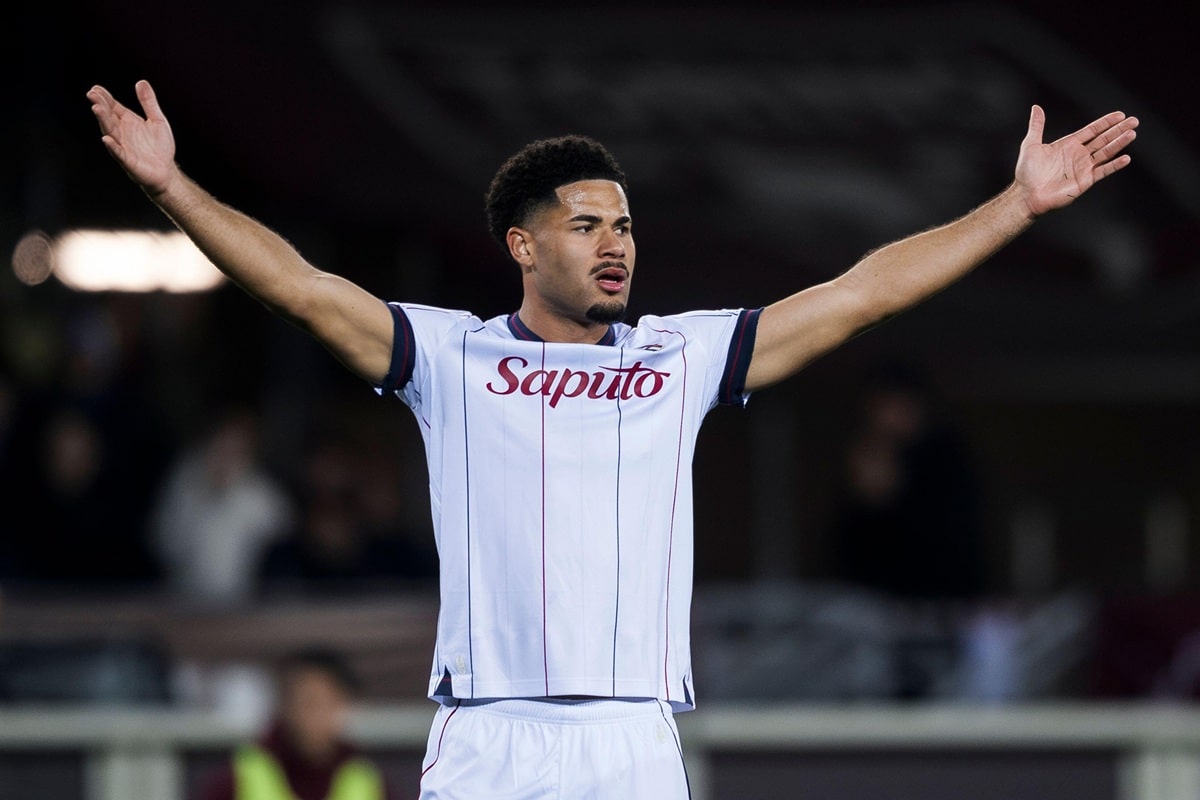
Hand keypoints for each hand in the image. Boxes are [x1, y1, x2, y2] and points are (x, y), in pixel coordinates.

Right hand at [87, 80, 178, 196]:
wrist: (166, 171)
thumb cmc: (161, 147)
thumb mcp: (157, 120)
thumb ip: (149, 102)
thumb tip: (141, 82)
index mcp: (128, 121)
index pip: (113, 107)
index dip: (105, 98)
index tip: (96, 88)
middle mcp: (122, 132)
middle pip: (108, 117)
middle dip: (101, 105)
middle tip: (92, 94)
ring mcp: (123, 146)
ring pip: (110, 132)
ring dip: (103, 121)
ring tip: (96, 109)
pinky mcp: (128, 161)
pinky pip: (118, 153)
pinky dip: (112, 146)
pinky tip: (106, 139)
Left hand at [1014, 105, 1137, 216]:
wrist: (1026, 195)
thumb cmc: (1026, 172)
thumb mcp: (1031, 144)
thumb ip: (1037, 126)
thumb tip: (1036, 107)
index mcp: (1068, 145)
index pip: (1092, 131)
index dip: (1106, 123)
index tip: (1120, 115)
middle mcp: (1078, 155)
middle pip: (1103, 139)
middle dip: (1118, 129)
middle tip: (1134, 120)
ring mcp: (1083, 168)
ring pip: (1106, 152)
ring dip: (1119, 143)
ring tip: (1132, 133)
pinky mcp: (1085, 181)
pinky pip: (1103, 171)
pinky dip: (1114, 165)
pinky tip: (1126, 158)